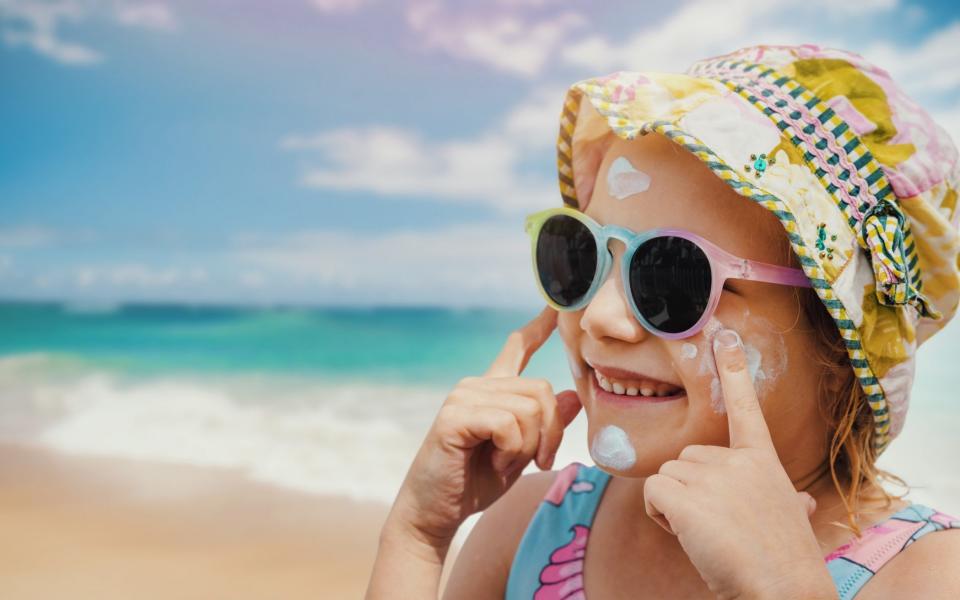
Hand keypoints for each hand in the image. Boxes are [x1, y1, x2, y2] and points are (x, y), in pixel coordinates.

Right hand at [386, 306, 582, 550]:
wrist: (436, 511)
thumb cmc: (475, 482)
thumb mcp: (522, 453)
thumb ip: (544, 425)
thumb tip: (571, 397)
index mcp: (492, 391)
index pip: (517, 349)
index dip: (538, 328)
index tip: (556, 307)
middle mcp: (477, 386)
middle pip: (542, 392)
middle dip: (550, 434)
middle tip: (537, 461)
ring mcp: (464, 397)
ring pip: (529, 410)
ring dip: (528, 448)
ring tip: (505, 463)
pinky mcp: (455, 415)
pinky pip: (508, 424)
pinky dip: (512, 451)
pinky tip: (494, 463)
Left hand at [643, 329, 834, 599]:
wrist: (783, 590)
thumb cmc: (784, 561)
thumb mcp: (790, 519)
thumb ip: (788, 501)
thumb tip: (802, 504)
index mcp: (763, 462)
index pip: (744, 408)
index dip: (733, 371)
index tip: (724, 335)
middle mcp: (737, 461)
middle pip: (684, 459)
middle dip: (689, 491)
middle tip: (717, 525)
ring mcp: (712, 476)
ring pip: (665, 477)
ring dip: (674, 508)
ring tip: (708, 534)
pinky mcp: (687, 496)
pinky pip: (652, 494)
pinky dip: (660, 516)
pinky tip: (689, 536)